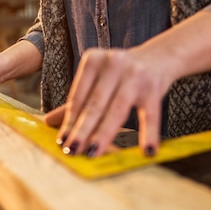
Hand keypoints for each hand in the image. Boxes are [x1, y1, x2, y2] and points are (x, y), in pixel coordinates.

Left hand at [47, 46, 172, 157]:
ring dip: (103, 135)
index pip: (78, 97)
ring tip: (93, 153)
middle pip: (94, 104)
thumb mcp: (99, 81)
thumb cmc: (123, 73)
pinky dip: (149, 134)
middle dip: (81, 131)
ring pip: (116, 110)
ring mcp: (134, 75)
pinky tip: (146, 151)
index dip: (69, 121)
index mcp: (93, 61)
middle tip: (72, 150)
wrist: (161, 56)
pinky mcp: (154, 87)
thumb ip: (78, 100)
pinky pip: (150, 115)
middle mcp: (112, 64)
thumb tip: (49, 122)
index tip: (62, 142)